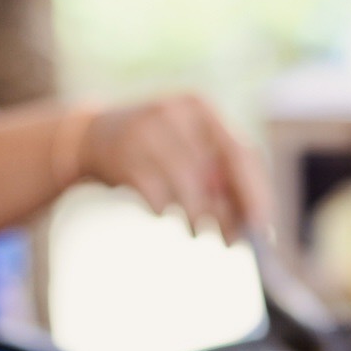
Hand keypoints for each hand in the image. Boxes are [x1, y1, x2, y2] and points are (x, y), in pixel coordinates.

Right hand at [82, 93, 270, 242]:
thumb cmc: (152, 150)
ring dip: (196, 218)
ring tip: (194, 230)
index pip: (241, 152)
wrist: (88, 137)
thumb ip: (216, 178)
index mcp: (200, 109)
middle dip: (228, 212)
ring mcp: (147, 132)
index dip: (254, 192)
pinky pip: (158, 199)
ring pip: (189, 188)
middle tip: (233, 241)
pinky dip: (163, 211)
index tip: (262, 226)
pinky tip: (159, 210)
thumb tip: (248, 222)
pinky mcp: (124, 157)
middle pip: (218, 171)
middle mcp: (176, 113)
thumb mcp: (186, 150)